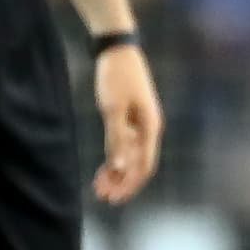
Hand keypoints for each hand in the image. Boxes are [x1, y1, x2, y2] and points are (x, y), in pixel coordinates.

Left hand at [93, 45, 162, 203]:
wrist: (118, 50)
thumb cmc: (116, 77)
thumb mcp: (113, 108)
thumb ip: (116, 138)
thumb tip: (119, 167)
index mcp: (150, 127)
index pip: (144, 166)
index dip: (129, 185)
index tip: (111, 198)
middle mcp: (149, 128)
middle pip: (139, 164)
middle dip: (122, 182)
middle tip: (101, 196)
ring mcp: (142, 123)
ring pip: (132, 156)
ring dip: (117, 172)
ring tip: (99, 185)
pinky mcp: (132, 117)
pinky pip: (127, 144)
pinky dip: (116, 157)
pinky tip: (104, 166)